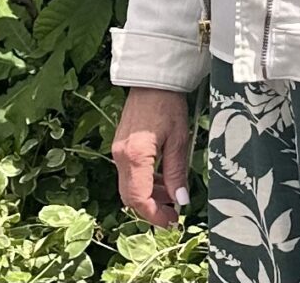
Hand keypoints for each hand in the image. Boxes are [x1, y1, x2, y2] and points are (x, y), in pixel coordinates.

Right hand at [110, 85, 192, 226]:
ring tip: (172, 197)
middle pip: (130, 196)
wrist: (152, 78)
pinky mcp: (121, 146)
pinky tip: (162, 180)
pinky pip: (130, 173)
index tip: (172, 222)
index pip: (139, 199)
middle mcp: (121, 157)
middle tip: (173, 214)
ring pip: (129, 186)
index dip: (155, 215)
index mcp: (135, 156)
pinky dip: (144, 182)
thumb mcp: (179, 140)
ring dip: (148, 196)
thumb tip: (181, 200)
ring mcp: (118, 151)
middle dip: (151, 209)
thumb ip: (177, 173)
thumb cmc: (168, 104)